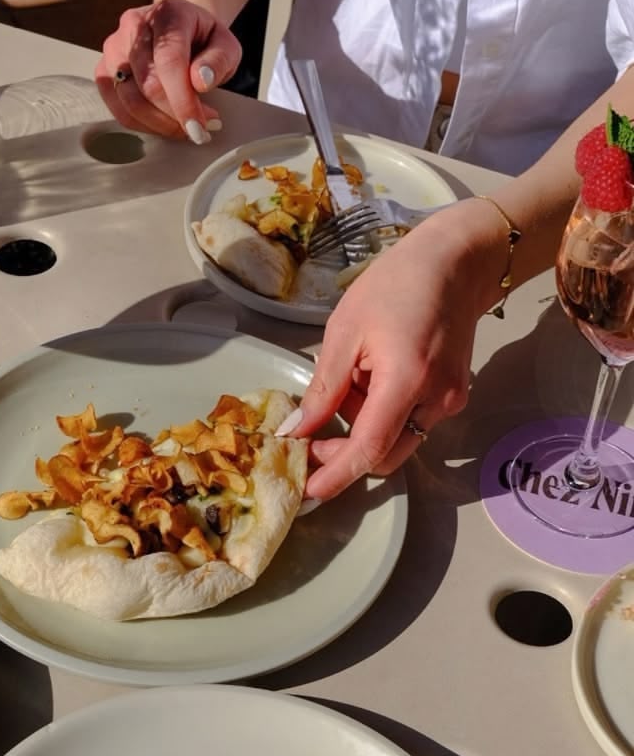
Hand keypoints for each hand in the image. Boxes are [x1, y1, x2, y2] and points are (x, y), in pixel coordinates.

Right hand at [94, 0, 240, 140]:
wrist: (179, 30)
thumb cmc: (203, 40)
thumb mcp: (226, 45)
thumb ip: (219, 60)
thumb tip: (201, 80)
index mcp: (167, 13)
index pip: (169, 61)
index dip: (183, 100)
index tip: (198, 127)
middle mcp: (133, 26)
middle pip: (148, 85)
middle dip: (175, 116)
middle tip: (199, 130)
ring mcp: (114, 49)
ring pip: (131, 103)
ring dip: (161, 125)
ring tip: (184, 126)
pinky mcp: (104, 72)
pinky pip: (120, 111)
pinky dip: (144, 126)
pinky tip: (164, 123)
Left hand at [290, 206, 496, 500]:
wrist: (457, 262)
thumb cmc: (397, 285)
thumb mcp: (346, 332)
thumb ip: (323, 390)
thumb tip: (298, 432)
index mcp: (406, 381)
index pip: (368, 449)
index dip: (335, 475)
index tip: (307, 493)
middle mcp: (436, 401)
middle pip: (384, 457)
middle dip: (345, 454)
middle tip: (311, 433)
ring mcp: (450, 401)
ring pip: (396, 442)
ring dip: (364, 430)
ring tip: (350, 383)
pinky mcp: (454, 396)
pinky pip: (411, 424)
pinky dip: (384, 416)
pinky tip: (372, 379)